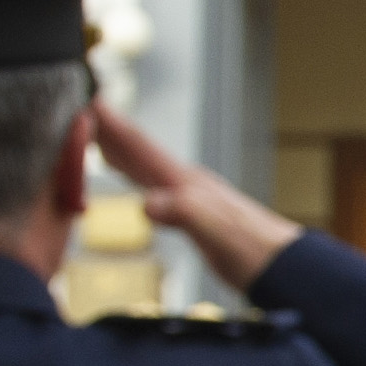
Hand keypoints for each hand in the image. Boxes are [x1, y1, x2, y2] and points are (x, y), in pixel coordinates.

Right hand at [91, 105, 303, 294]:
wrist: (285, 265)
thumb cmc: (254, 250)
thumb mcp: (215, 232)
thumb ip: (182, 213)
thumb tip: (147, 203)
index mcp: (185, 184)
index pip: (142, 148)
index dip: (113, 126)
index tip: (89, 99)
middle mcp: (188, 184)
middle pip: (140, 152)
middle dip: (110, 132)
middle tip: (81, 111)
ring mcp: (194, 199)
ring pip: (148, 169)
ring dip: (122, 154)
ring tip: (99, 141)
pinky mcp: (198, 218)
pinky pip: (158, 191)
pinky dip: (140, 184)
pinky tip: (140, 190)